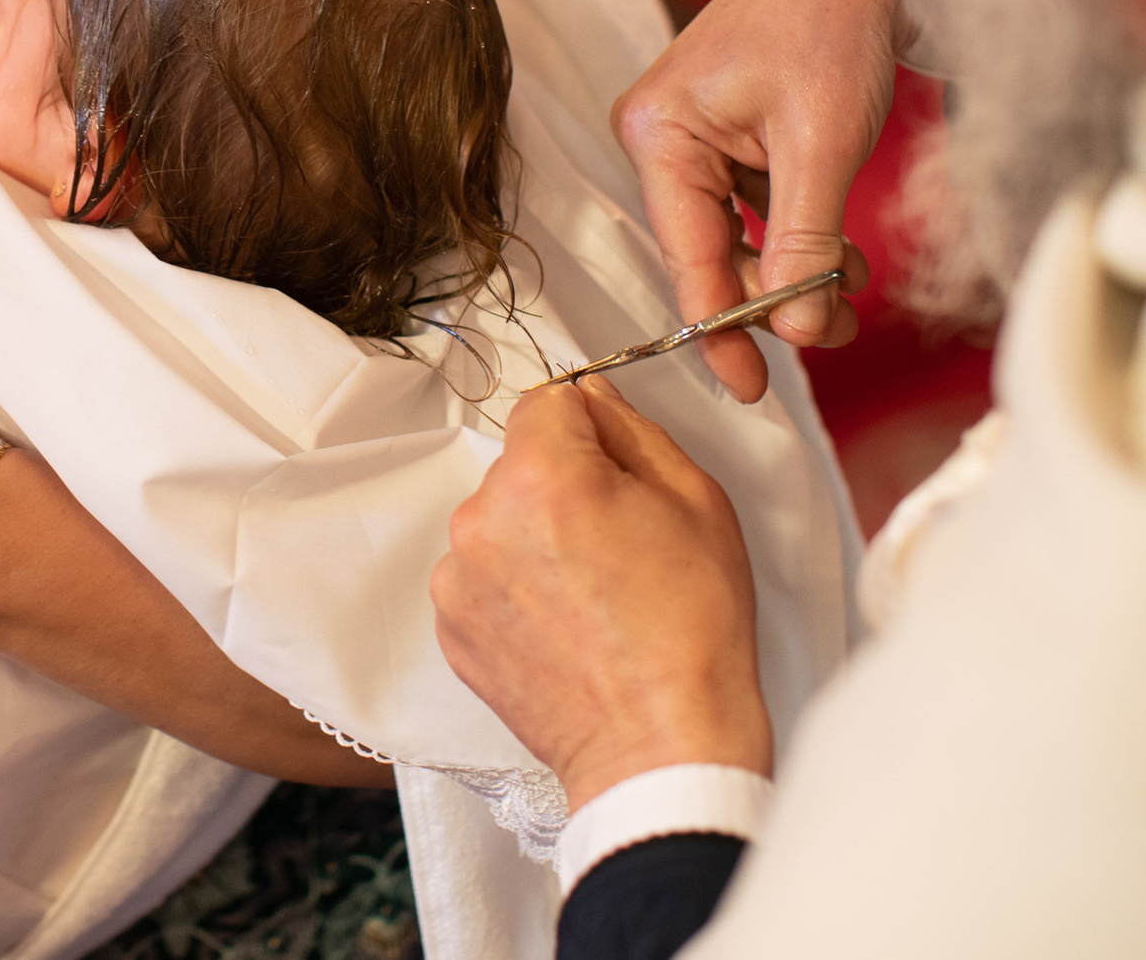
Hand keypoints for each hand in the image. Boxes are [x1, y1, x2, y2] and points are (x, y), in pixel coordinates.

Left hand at [432, 377, 772, 808]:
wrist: (660, 746)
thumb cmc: (691, 634)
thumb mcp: (695, 502)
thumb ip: (633, 432)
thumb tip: (592, 398)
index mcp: (543, 477)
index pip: (546, 402)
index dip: (589, 427)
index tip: (613, 464)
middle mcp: (482, 520)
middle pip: (520, 466)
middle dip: (563, 487)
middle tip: (619, 546)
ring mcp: (457, 577)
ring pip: (499, 522)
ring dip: (534, 540)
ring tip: (592, 596)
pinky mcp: (450, 626)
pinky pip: (481, 576)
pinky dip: (515, 589)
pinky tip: (565, 625)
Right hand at [611, 0, 904, 399]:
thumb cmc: (834, 23)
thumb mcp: (823, 146)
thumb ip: (803, 242)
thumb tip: (793, 327)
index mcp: (658, 130)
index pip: (687, 254)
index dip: (720, 326)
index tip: (749, 389)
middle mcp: (661, 133)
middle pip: (710, 251)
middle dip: (774, 293)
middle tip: (837, 328)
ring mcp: (694, 134)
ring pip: (737, 237)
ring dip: (794, 268)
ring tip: (853, 281)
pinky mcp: (730, 133)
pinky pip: (754, 209)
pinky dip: (799, 236)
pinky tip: (841, 250)